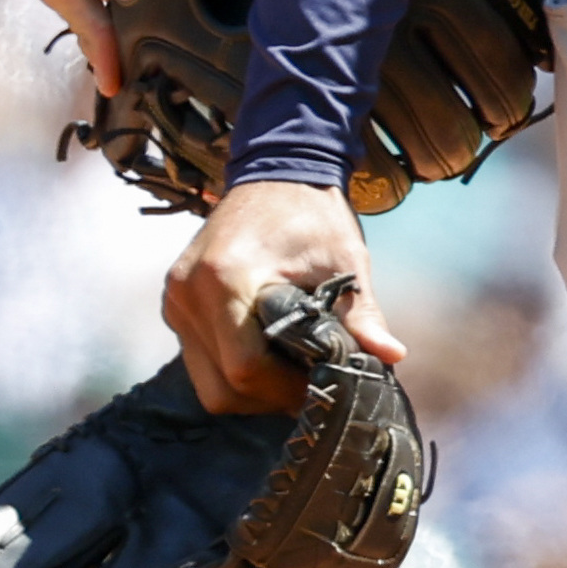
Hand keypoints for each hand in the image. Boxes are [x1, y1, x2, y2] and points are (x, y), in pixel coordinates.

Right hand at [163, 178, 401, 413]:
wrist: (276, 170)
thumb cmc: (312, 215)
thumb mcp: (344, 262)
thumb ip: (362, 316)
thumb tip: (392, 357)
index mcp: (226, 278)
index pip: (247, 367)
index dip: (286, 389)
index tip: (321, 385)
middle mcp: (188, 292)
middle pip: (222, 387)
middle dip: (269, 397)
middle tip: (308, 385)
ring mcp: (176, 299)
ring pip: (208, 382)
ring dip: (249, 388)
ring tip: (289, 370)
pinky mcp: (174, 302)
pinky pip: (199, 359)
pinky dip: (231, 368)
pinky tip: (267, 352)